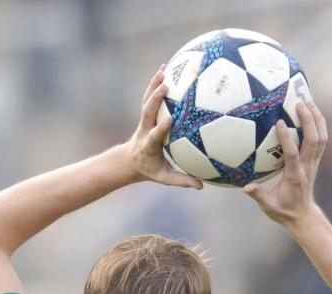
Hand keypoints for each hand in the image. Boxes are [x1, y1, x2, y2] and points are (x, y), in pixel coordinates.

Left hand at [121, 65, 202, 189]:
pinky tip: (164, 69)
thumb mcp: (164, 178)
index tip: (169, 119)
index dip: (160, 127)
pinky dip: (155, 83)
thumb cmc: (150, 169)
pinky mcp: (145, 114)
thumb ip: (182, 181)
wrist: (130, 161)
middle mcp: (144, 130)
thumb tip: (201, 186)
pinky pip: (149, 96)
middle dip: (155, 99)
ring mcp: (143, 120)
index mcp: (148, 145)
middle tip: (166, 86)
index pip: (154, 135)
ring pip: (146, 100)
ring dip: (153, 85)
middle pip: (147, 112)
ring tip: (163, 70)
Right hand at [242, 100, 327, 228]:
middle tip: (299, 102)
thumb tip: (245, 187)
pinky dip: (319, 124)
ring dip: (317, 118)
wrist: (304, 217)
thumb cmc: (283, 211)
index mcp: (294, 177)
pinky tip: (311, 111)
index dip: (287, 138)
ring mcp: (314, 163)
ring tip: (308, 100)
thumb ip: (258, 195)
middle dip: (309, 120)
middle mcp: (308, 167)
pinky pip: (321, 139)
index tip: (279, 122)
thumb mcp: (268, 206)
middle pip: (314, 140)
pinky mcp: (316, 160)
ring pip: (322, 137)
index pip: (292, 155)